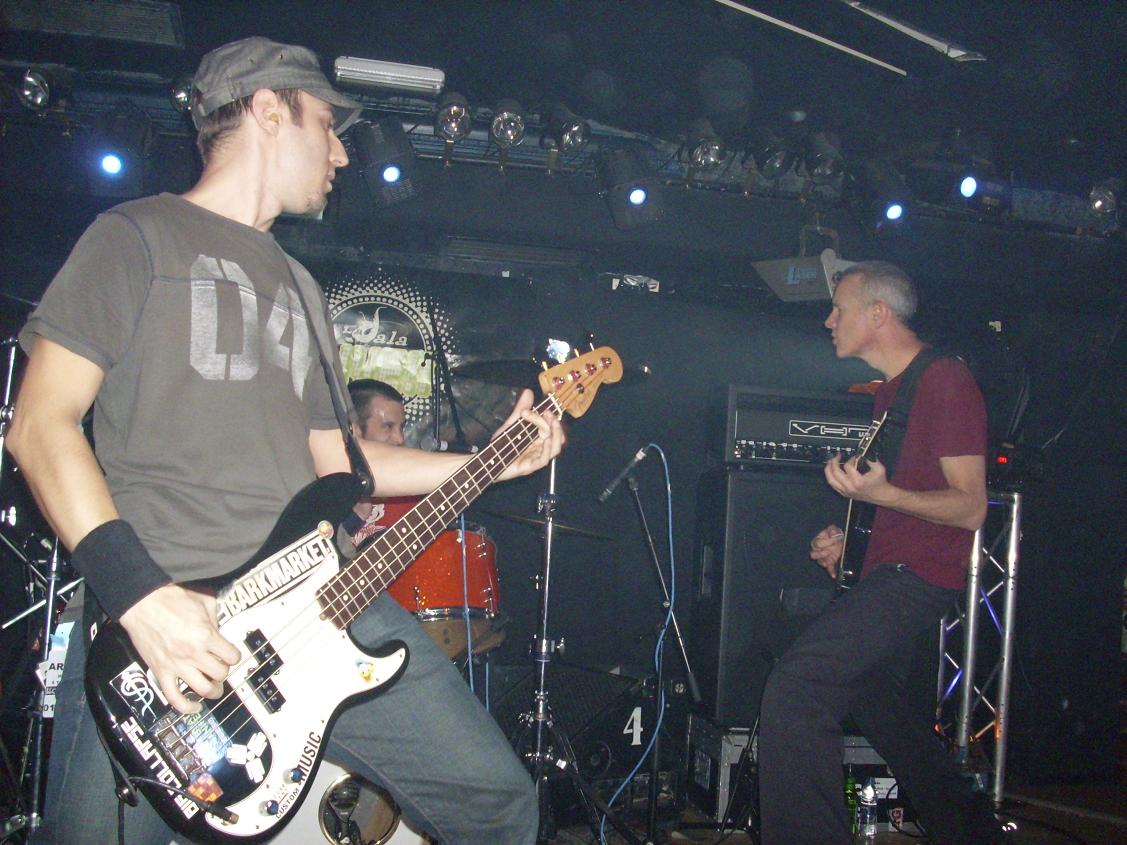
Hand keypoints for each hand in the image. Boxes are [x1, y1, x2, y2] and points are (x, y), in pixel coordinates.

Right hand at [119, 583, 240, 713]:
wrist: (142, 603)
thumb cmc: (171, 599)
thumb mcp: (203, 601)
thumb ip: (215, 617)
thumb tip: (219, 628)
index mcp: (206, 635)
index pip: (232, 656)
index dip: (233, 656)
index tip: (229, 655)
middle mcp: (193, 653)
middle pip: (220, 674)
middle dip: (224, 672)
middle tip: (221, 669)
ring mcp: (176, 665)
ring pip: (202, 689)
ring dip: (212, 691)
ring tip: (214, 689)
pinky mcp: (160, 672)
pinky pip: (174, 697)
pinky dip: (186, 707)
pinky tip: (194, 706)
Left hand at [496, 389, 565, 480]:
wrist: (488, 461)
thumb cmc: (501, 445)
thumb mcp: (511, 425)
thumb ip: (521, 410)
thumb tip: (529, 391)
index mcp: (539, 438)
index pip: (550, 426)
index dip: (546, 416)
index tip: (530, 410)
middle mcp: (541, 447)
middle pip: (558, 437)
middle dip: (556, 424)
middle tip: (548, 413)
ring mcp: (536, 457)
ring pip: (555, 449)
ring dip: (556, 436)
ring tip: (552, 424)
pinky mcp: (530, 466)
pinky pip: (544, 460)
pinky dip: (547, 449)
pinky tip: (546, 440)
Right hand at [809, 524, 844, 577]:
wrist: (839, 538)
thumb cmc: (833, 533)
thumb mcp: (833, 529)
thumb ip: (832, 530)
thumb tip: (833, 534)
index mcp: (816, 541)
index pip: (817, 544)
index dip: (826, 542)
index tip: (835, 539)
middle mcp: (817, 550)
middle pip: (813, 555)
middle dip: (821, 553)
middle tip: (828, 551)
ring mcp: (823, 557)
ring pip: (820, 562)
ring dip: (823, 562)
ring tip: (827, 563)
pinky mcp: (830, 562)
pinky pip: (829, 568)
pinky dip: (831, 572)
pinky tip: (833, 575)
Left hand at [824, 453, 889, 504]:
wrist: (881, 495)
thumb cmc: (880, 483)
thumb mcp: (879, 468)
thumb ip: (870, 458)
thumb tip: (861, 452)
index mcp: (858, 481)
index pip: (848, 466)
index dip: (850, 459)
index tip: (854, 457)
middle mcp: (850, 487)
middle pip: (835, 472)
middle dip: (834, 462)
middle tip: (836, 456)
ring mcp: (846, 491)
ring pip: (831, 480)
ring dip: (828, 470)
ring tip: (829, 463)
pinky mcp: (845, 494)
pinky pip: (833, 486)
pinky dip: (831, 478)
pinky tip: (831, 472)